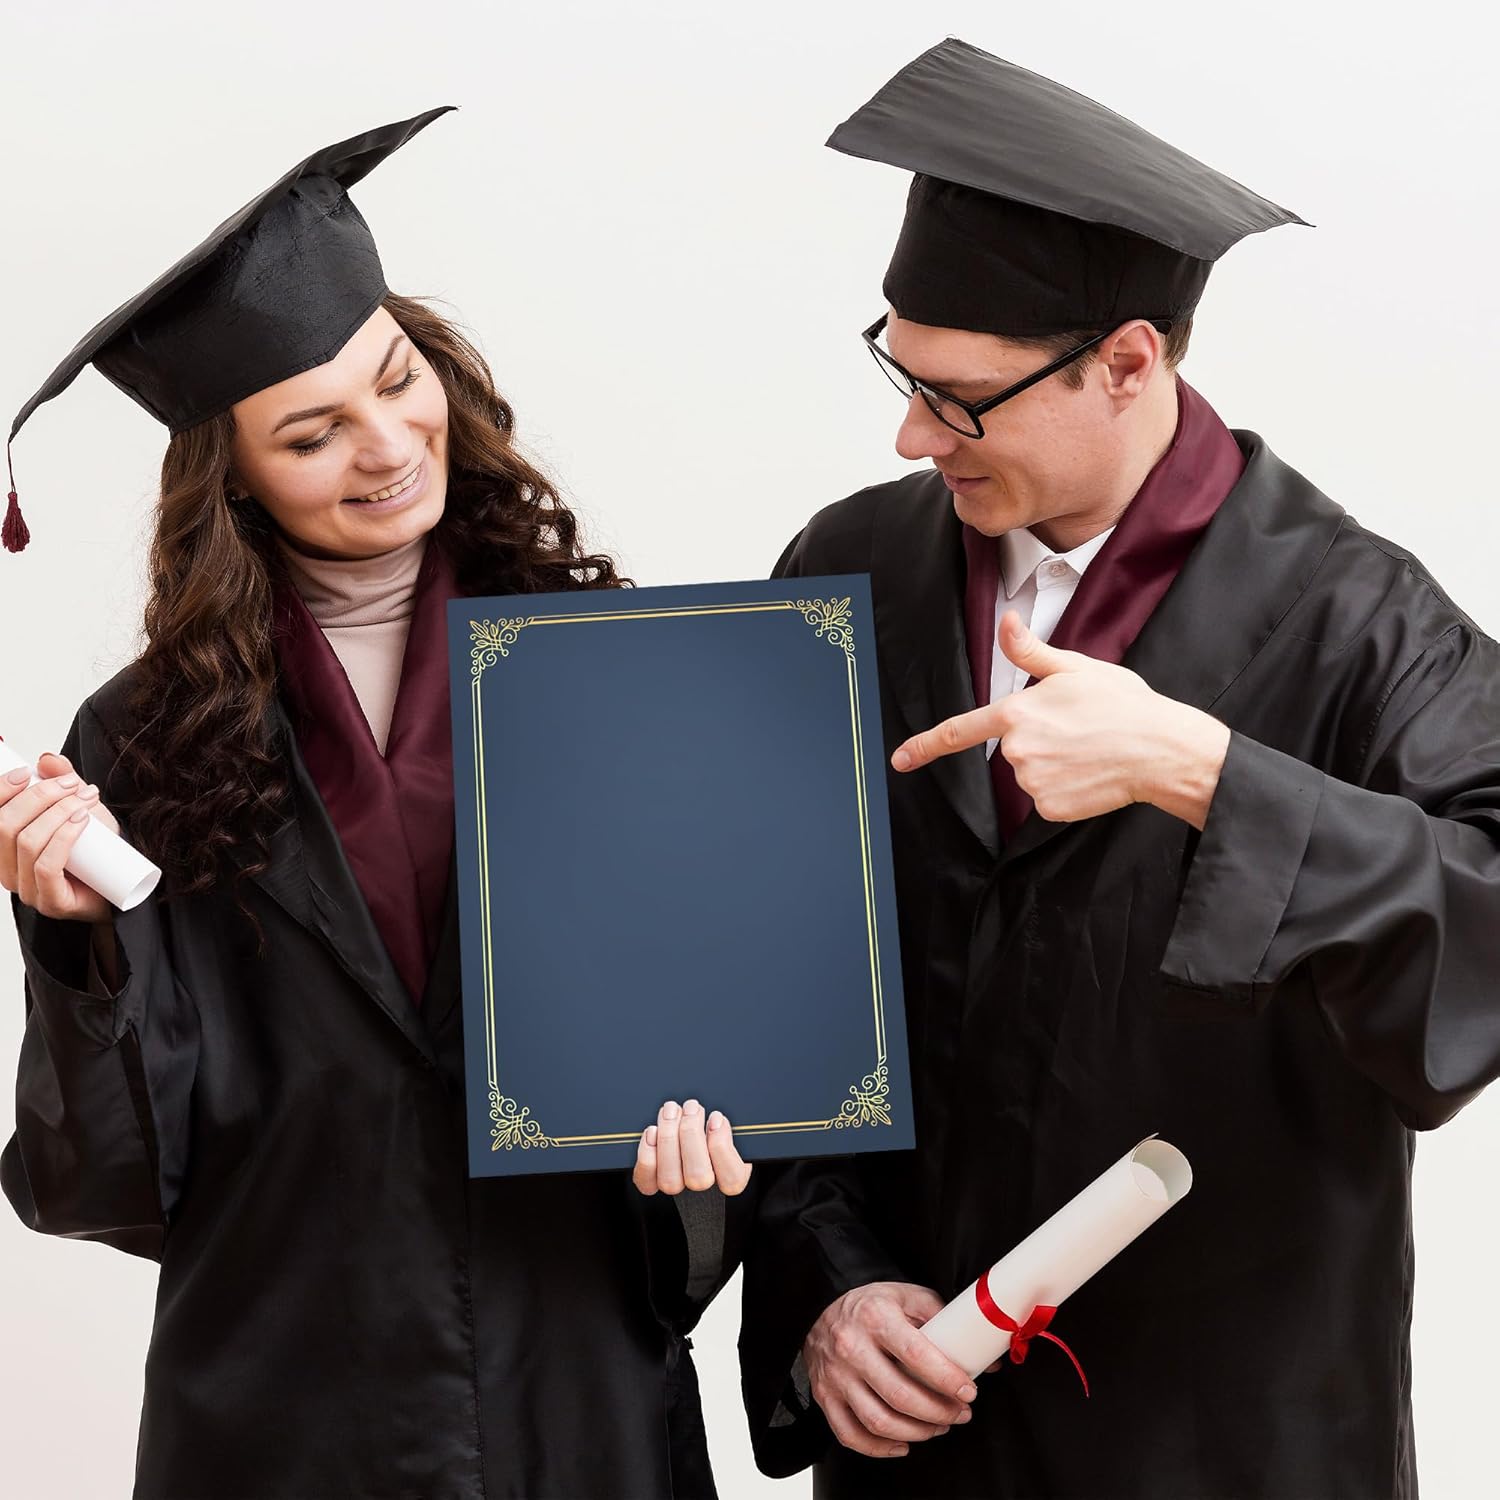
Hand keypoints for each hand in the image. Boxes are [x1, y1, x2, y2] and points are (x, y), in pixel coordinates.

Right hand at [0, 752, 117, 922]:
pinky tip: (81, 819)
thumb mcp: (78, 808)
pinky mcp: (51, 902)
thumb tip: (47, 758)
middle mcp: (7, 871)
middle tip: (72, 784)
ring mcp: (27, 890)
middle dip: (38, 797)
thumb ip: (62, 782)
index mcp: (3, 849)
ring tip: (86, 799)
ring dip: (57, 813)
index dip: (0, 792)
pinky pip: (47, 866)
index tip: (25, 771)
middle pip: (5, 827)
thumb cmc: (95, 850)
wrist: (121, 885)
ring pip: (28, 843)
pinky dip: (63, 837)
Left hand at [632, 1099, 751, 1195]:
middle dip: (691, 1133)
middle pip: (698, 1176)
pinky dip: (647, 1154)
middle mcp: (703, 1188)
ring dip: (668, 1138)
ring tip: (671, 1110)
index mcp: (730, 1178)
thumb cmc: (712, 1130)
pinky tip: (652, 1131)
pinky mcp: (653, 1184)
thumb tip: (718, 1121)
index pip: (731, 1179)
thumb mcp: (731, 1129)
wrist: (687, 1134)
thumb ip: (727, 1127)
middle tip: (691, 1107)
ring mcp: (677, 1187)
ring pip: (670, 1179)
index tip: (716, 1118)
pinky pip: (646, 1180)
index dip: (722, 1147)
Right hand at [803, 1281, 975, 1459]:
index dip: (945, 1378)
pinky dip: (879, 1449)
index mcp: (875, 1317)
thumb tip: (984, 1359)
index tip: (968, 1391)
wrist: (820, 1308)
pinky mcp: (824, 1396)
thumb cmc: (871, 1306)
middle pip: (899, 1395)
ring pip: (878, 1421)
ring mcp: (835, 1375)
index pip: (915, 1354)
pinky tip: (902, 1443)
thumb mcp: (907, 1297)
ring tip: (938, 1426)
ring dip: (917, 1432)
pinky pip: (850, 1435)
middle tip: (960, 1413)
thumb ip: (944, 1322)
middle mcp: (851, 1346)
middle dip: (938, 1412)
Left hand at [891, 611, 1229, 829]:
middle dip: (1039, 741)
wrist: (1160, 750)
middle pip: (1011, 749)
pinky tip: (1091, 774)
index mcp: (1017, 713)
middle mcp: (1018, 750)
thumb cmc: (1123, 705)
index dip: (925, 746)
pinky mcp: (1051, 808)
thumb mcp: (1075, 667)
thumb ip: (1030, 652)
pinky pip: (1047, 799)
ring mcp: (1033, 781)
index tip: (900, 759)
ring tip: (1089, 750)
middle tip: (1078, 731)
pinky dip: (1066, 790)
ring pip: (1030, 774)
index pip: (960, 731)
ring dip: (1054, 765)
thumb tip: (1005, 623)